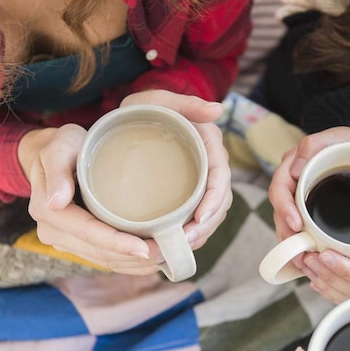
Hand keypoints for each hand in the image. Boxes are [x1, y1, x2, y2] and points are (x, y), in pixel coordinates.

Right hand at [21, 125, 162, 273]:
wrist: (53, 154)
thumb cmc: (61, 146)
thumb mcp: (58, 148)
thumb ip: (57, 170)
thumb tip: (56, 202)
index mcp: (48, 211)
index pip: (88, 233)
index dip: (117, 243)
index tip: (145, 248)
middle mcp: (54, 232)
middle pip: (100, 253)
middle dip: (134, 258)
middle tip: (168, 252)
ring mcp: (67, 241)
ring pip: (105, 261)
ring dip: (136, 264)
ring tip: (166, 257)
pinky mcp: (79, 244)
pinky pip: (106, 260)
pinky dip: (130, 264)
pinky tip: (153, 261)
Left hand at [121, 90, 232, 251]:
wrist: (129, 118)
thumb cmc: (143, 108)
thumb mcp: (159, 101)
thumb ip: (185, 102)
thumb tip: (218, 110)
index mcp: (208, 143)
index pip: (220, 176)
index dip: (213, 200)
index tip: (198, 219)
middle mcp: (210, 163)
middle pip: (219, 201)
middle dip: (206, 226)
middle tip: (184, 242)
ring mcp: (200, 180)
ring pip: (210, 213)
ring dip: (199, 235)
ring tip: (178, 249)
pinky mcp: (188, 193)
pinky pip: (197, 217)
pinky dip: (190, 234)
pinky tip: (174, 246)